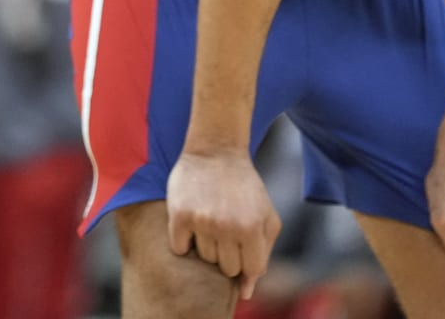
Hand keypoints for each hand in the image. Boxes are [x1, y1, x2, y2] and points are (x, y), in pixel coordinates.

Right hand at [165, 148, 281, 299]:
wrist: (216, 150)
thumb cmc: (245, 187)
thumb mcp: (266, 216)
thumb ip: (263, 255)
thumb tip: (246, 293)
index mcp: (253, 228)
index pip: (250, 270)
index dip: (247, 260)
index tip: (243, 244)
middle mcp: (227, 227)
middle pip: (226, 268)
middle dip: (228, 253)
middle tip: (226, 227)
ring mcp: (202, 222)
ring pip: (204, 258)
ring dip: (207, 244)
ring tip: (211, 218)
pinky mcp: (179, 215)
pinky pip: (179, 248)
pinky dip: (184, 239)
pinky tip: (193, 218)